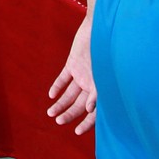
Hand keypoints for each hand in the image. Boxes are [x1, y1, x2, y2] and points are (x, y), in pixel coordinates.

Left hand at [46, 15, 96, 134]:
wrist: (101, 27)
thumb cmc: (108, 51)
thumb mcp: (104, 74)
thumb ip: (98, 93)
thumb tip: (89, 109)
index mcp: (102, 89)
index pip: (95, 111)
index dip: (87, 123)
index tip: (77, 132)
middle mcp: (91, 83)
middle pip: (79, 104)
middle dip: (70, 114)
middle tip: (58, 121)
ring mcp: (82, 73)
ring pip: (69, 93)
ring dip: (61, 103)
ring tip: (51, 113)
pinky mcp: (73, 63)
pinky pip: (64, 78)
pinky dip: (58, 86)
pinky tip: (52, 95)